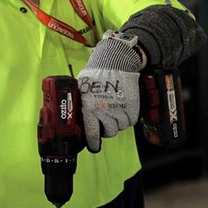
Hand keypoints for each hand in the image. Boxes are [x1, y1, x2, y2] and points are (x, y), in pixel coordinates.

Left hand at [79, 31, 141, 152]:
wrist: (115, 61)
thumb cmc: (96, 72)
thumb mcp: (81, 87)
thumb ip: (81, 102)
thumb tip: (75, 112)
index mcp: (89, 108)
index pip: (92, 134)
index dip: (93, 143)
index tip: (94, 146)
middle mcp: (104, 111)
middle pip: (109, 132)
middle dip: (107, 129)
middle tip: (107, 121)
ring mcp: (119, 109)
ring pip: (121, 127)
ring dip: (118, 121)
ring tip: (116, 110)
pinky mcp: (131, 106)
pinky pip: (131, 120)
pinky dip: (129, 116)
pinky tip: (124, 107)